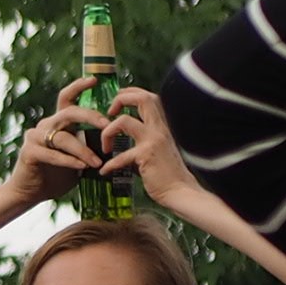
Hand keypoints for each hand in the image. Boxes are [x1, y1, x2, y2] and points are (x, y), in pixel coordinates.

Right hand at [5, 83, 106, 206]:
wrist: (30, 192)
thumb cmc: (57, 174)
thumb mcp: (77, 157)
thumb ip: (88, 145)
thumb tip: (115, 141)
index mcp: (57, 123)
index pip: (66, 97)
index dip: (79, 86)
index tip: (95, 80)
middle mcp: (46, 125)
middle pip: (69, 112)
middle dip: (90, 116)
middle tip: (106, 124)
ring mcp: (35, 138)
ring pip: (63, 138)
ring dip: (83, 150)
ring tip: (97, 162)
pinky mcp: (29, 152)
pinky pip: (52, 154)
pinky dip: (68, 161)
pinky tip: (80, 167)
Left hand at [96, 87, 193, 207]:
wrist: (180, 191)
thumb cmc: (170, 173)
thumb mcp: (161, 147)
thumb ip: (150, 136)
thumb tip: (132, 131)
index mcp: (162, 126)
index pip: (149, 97)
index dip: (131, 93)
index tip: (118, 100)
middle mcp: (159, 129)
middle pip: (142, 98)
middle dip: (120, 99)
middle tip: (110, 112)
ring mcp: (153, 141)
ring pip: (123, 121)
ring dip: (107, 131)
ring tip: (106, 146)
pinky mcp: (146, 156)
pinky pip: (120, 156)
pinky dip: (109, 164)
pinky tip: (105, 171)